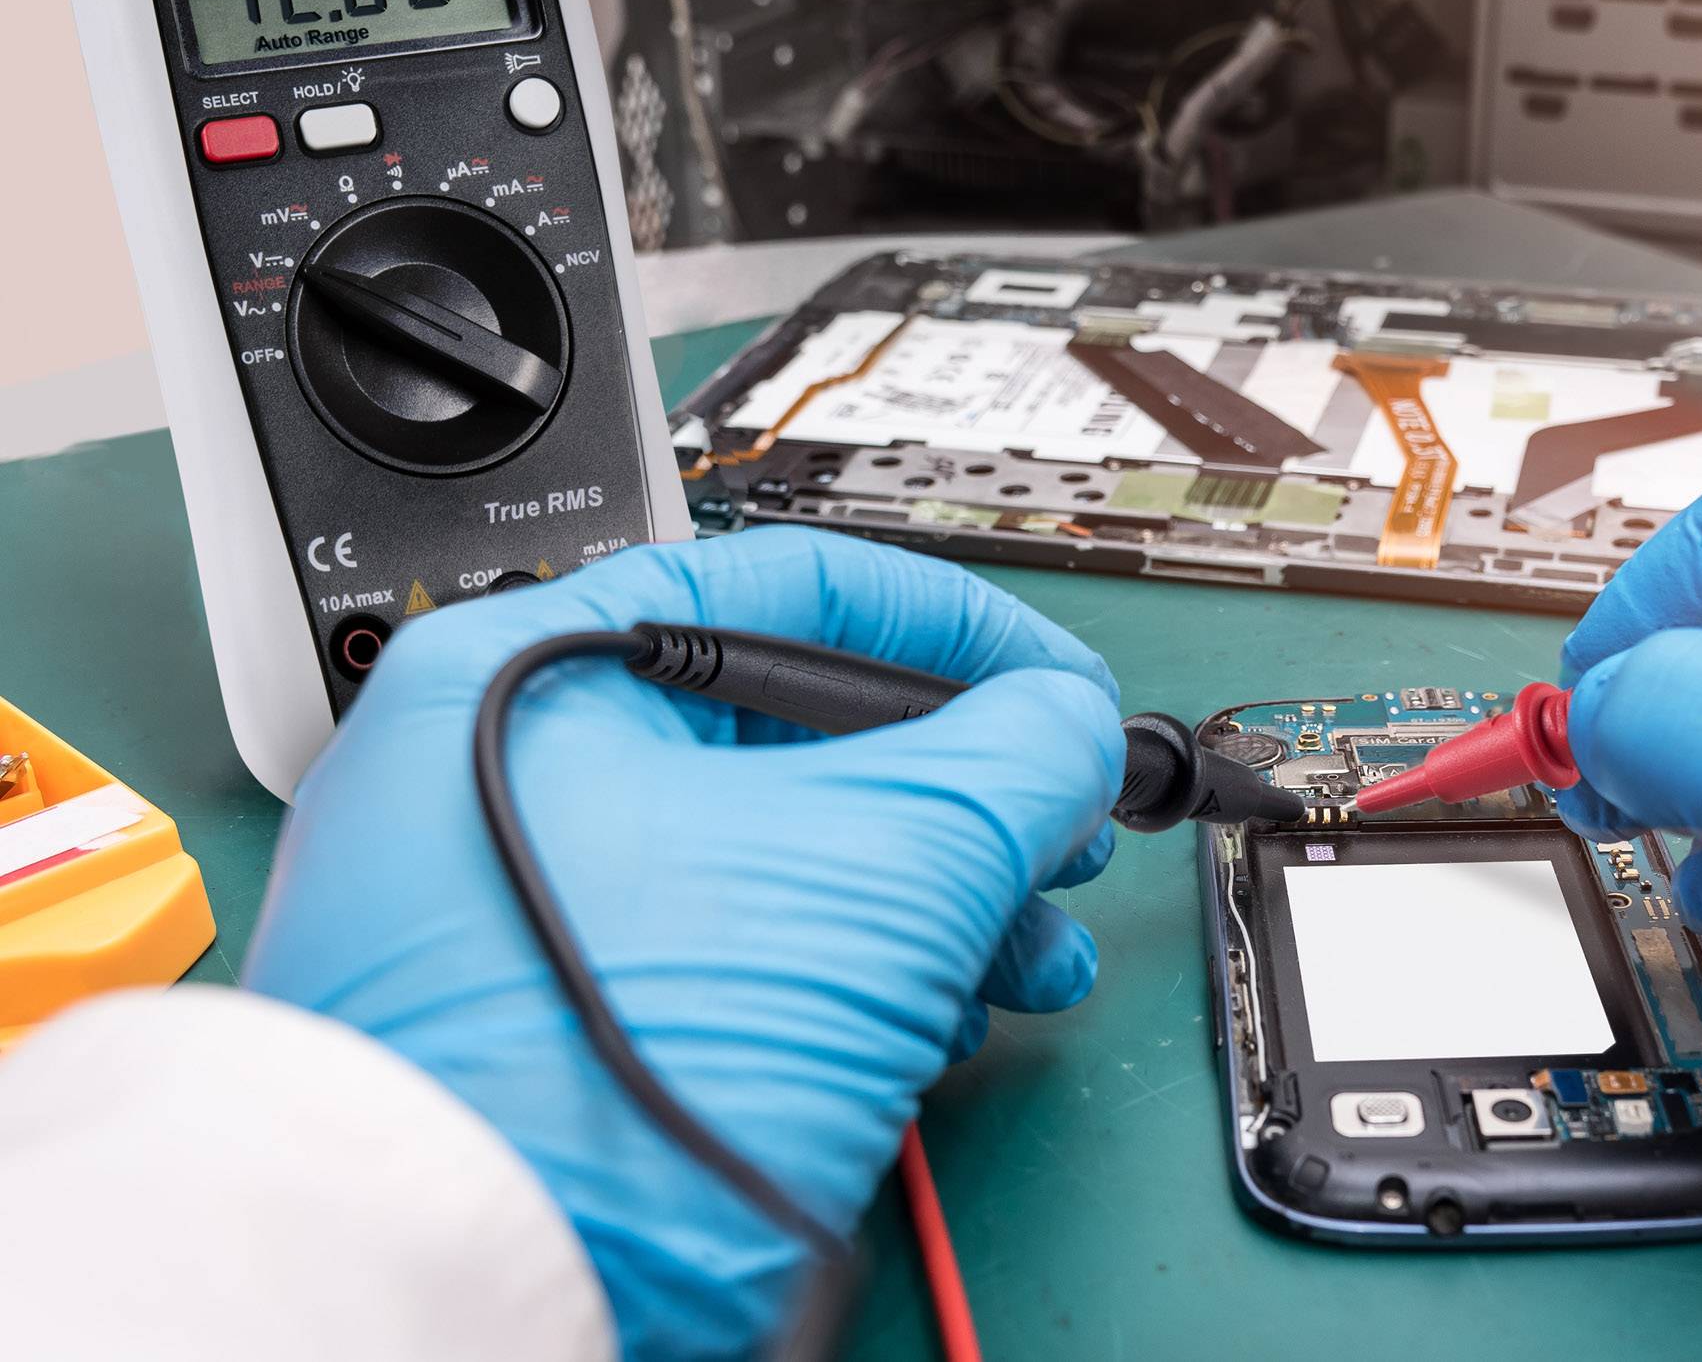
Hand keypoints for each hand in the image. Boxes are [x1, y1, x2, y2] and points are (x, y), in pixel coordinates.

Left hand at [243, 528, 1123, 1361]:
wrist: (456, 1299)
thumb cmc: (596, 1067)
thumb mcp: (882, 864)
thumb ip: (1013, 759)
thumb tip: (1068, 727)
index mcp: (541, 670)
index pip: (802, 586)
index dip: (970, 635)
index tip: (1063, 693)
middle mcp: (506, 774)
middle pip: (799, 737)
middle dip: (967, 797)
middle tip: (1053, 835)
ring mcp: (515, 912)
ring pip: (776, 857)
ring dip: (932, 900)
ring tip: (1023, 957)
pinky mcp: (543, 1025)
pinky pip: (725, 956)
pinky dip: (845, 976)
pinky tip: (928, 1021)